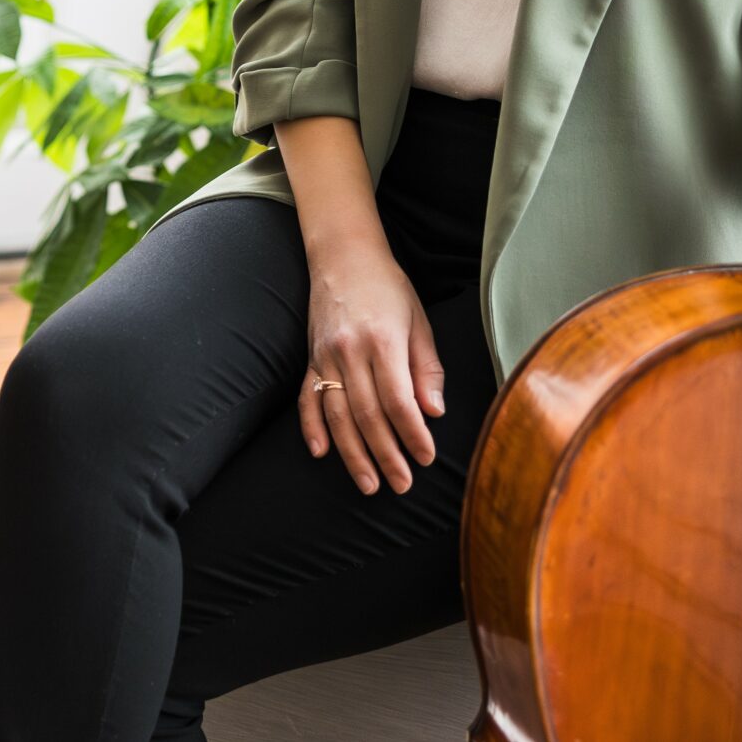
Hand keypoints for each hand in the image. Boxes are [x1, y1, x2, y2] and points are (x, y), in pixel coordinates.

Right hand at [297, 241, 446, 494]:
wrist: (343, 256)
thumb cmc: (388, 288)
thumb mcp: (418, 321)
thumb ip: (426, 368)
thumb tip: (434, 412)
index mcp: (383, 342)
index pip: (399, 401)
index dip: (413, 434)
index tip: (426, 458)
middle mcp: (350, 352)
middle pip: (368, 415)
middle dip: (385, 455)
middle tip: (401, 485)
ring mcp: (325, 356)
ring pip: (337, 415)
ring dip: (352, 454)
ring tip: (368, 484)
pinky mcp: (310, 358)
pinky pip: (307, 398)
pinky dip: (312, 427)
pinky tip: (321, 452)